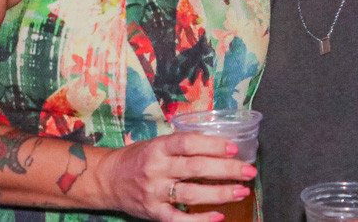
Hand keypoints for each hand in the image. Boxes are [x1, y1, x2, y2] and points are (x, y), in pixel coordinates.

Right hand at [93, 133, 255, 220]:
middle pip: (196, 169)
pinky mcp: (153, 213)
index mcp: (158, 147)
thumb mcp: (156, 143)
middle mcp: (156, 169)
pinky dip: (201, 220)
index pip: (188, 143)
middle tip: (249, 171)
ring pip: (192, 194)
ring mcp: (154, 193)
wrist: (107, 179)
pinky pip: (180, 219)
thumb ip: (183, 144)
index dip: (213, 145)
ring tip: (242, 190)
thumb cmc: (138, 158)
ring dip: (221, 193)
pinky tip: (219, 216)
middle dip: (226, 170)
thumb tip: (220, 144)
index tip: (235, 147)